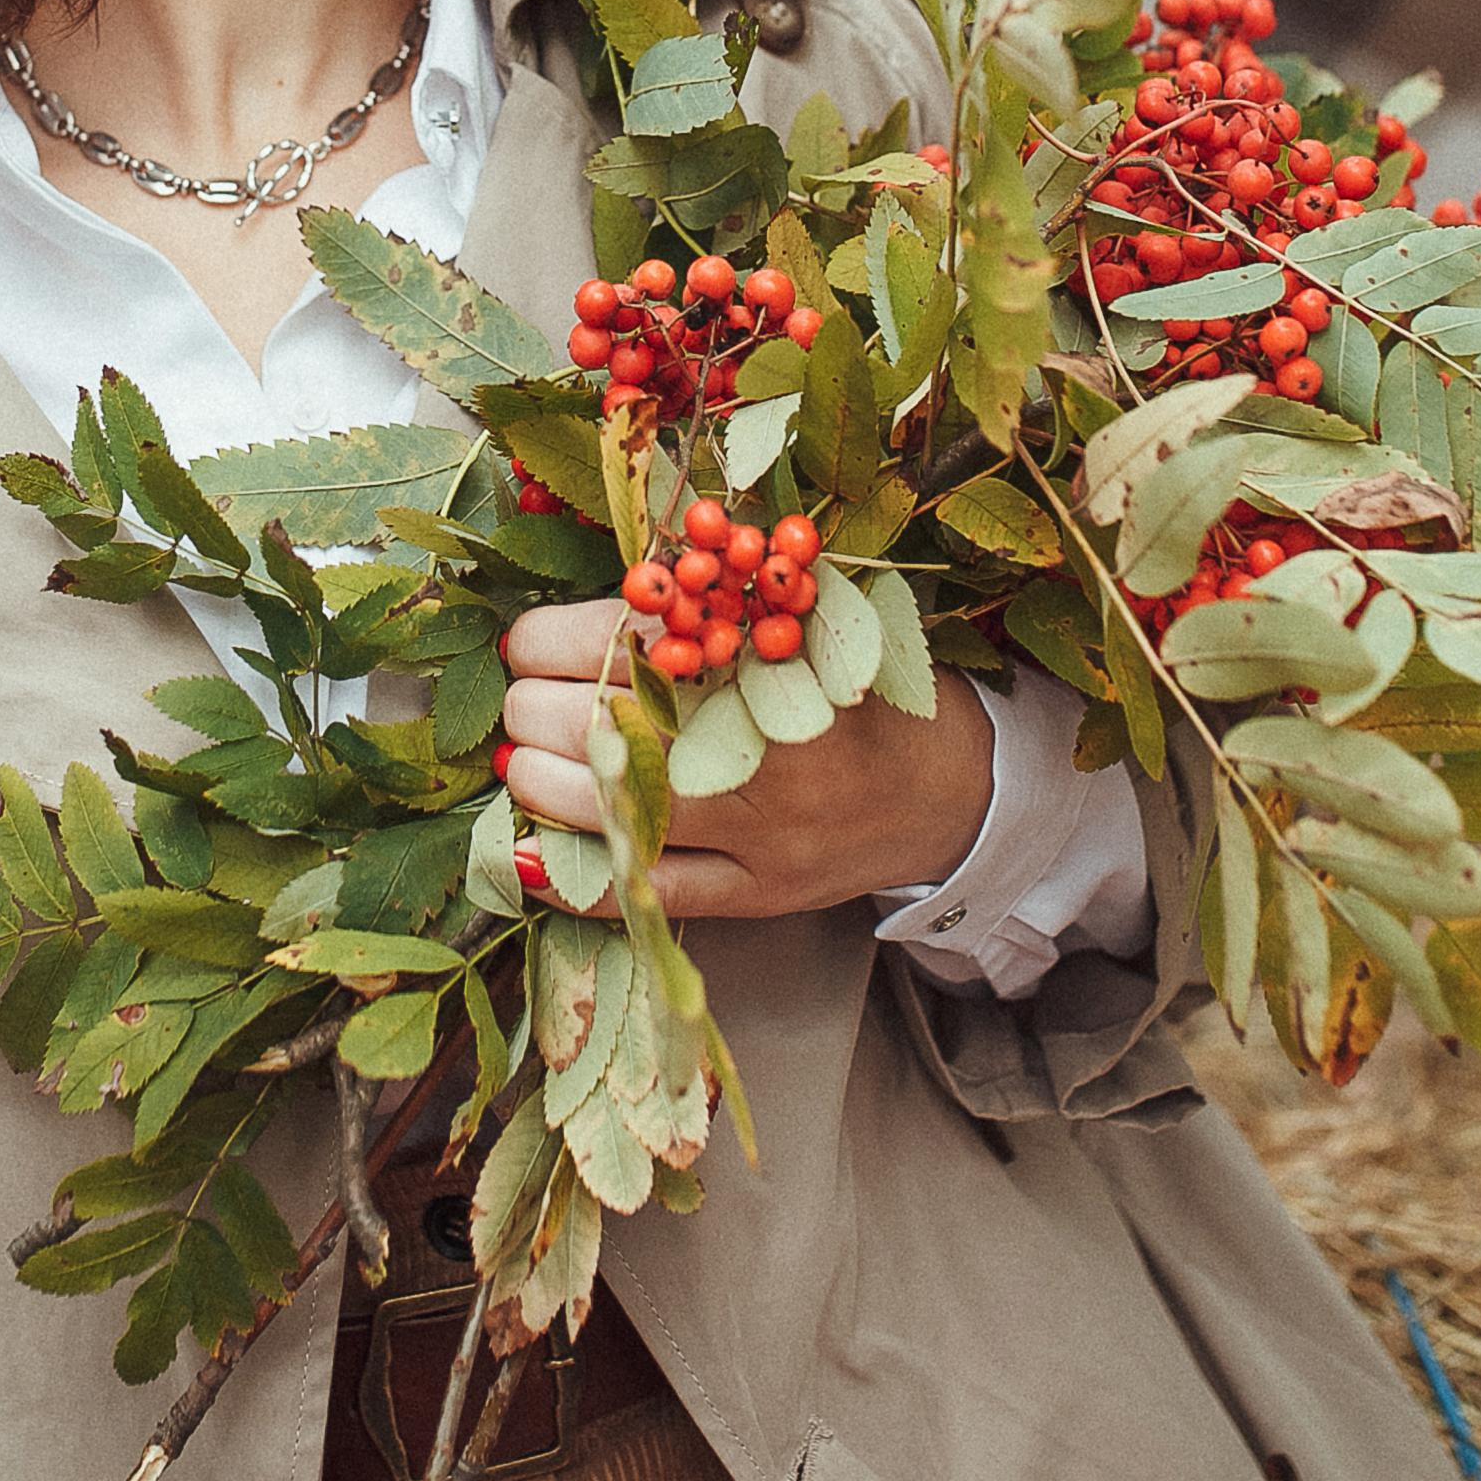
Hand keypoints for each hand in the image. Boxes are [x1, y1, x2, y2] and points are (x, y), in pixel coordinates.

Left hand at [499, 598, 994, 919]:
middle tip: (525, 696)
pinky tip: (528, 851)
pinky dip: (575, 875)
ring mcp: (758, 830)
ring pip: (609, 807)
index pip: (624, 640)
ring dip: (539, 781)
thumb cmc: (863, 684)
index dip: (550, 641)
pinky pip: (646, 890)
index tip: (525, 640)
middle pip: (601, 722)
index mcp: (767, 655)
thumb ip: (715, 593)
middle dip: (536, 707)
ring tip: (525, 759)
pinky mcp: (759, 894)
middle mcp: (759, 744)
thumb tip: (601, 586)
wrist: (955, 786)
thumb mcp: (806, 614)